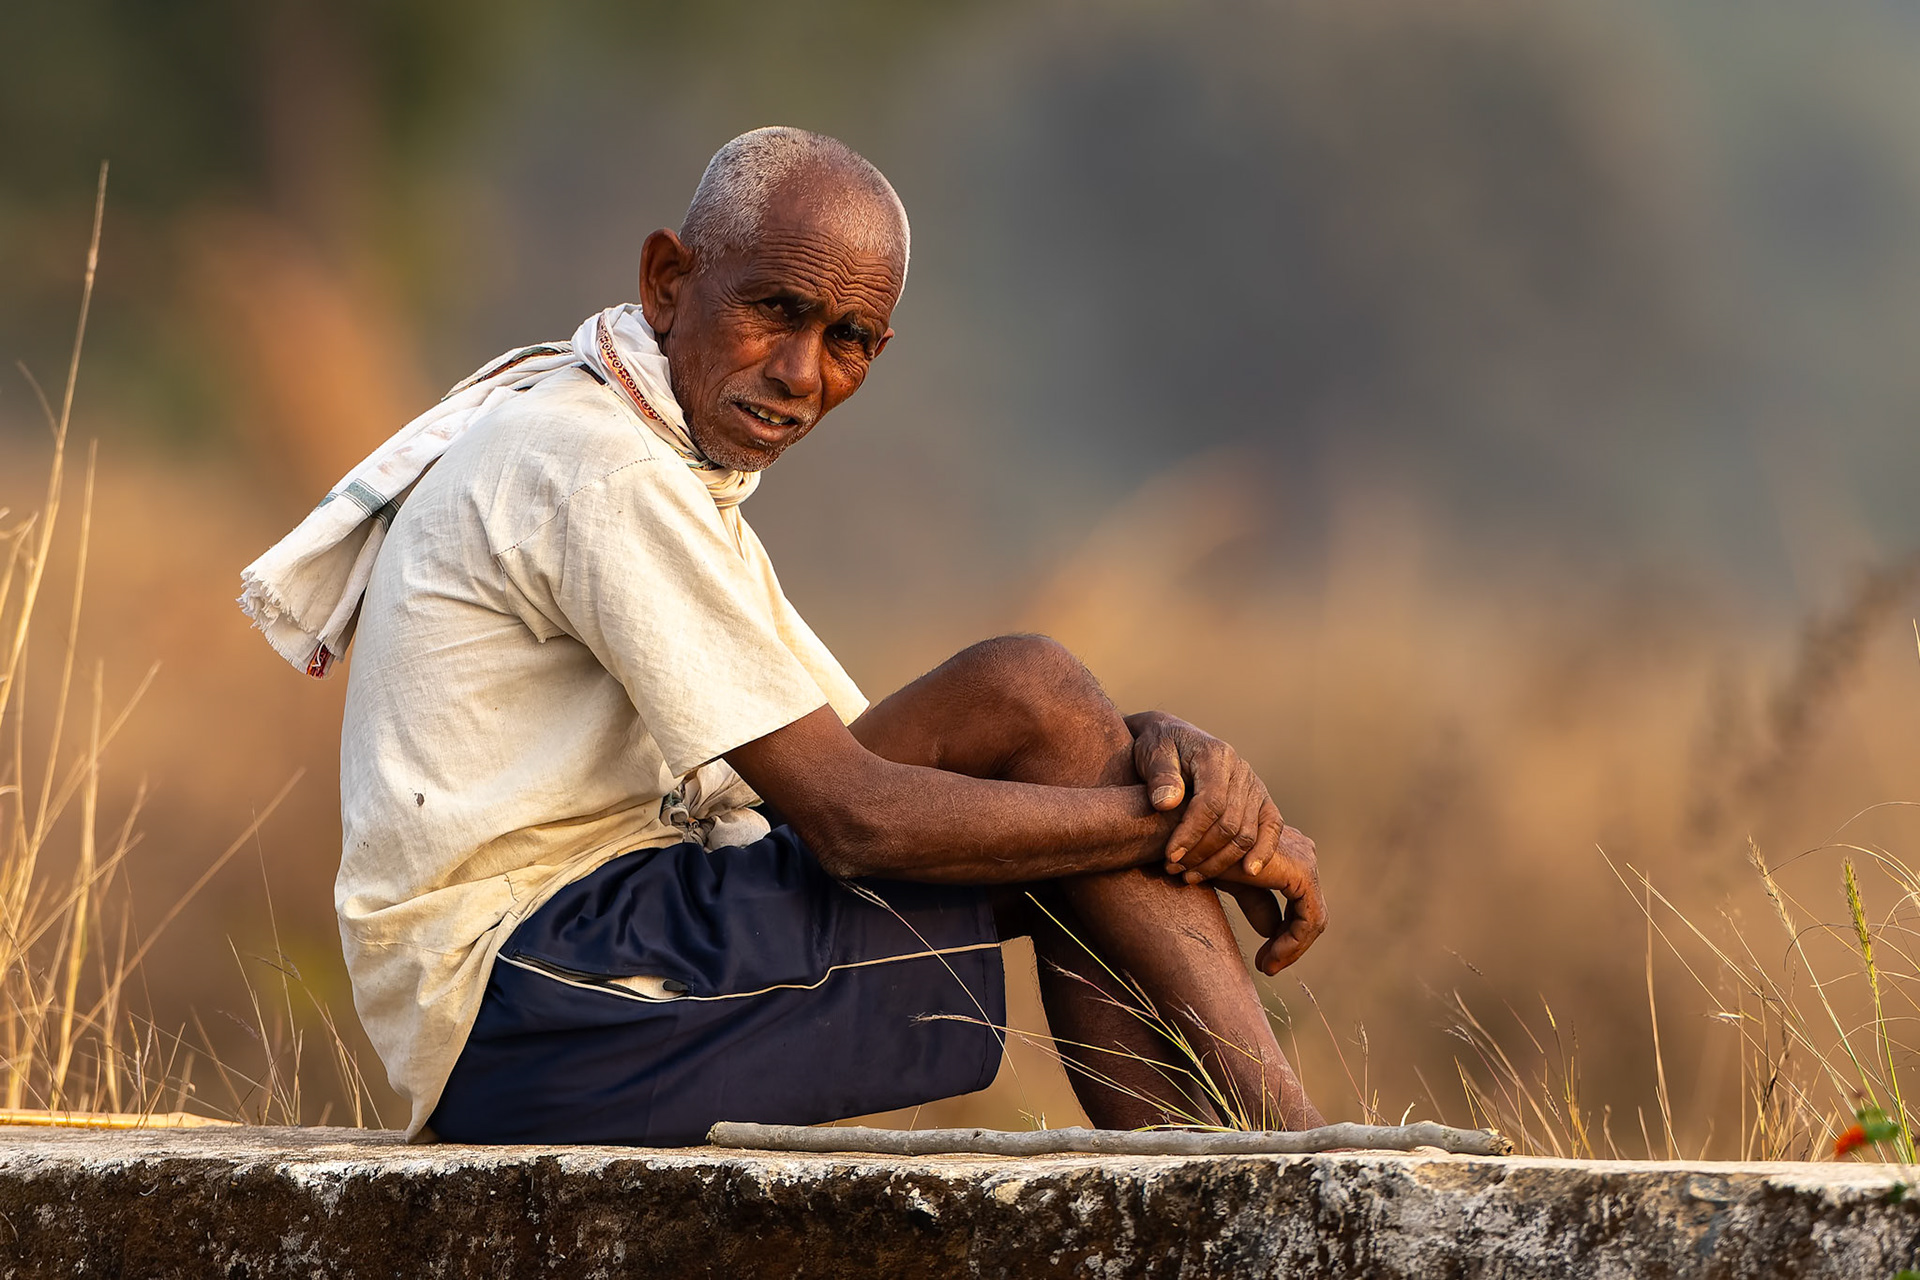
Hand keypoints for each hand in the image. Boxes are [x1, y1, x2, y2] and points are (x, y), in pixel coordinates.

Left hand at [1126, 711, 1280, 881]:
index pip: (1211, 803)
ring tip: (1190, 875)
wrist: (1173, 740)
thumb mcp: (1151, 753)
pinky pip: (1272, 828)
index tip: (1169, 856)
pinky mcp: (1261, 801)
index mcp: (1216, 756)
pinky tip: (1248, 873)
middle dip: (1201, 853)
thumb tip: (1166, 803)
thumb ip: (1159, 776)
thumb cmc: (1158, 747)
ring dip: (1220, 861)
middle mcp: (1242, 770)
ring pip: (1247, 833)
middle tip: (1174, 869)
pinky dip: (1263, 851)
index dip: (1191, 834)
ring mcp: (1255, 786)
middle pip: (1230, 823)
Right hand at [1214, 824, 1327, 974]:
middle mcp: (1304, 852)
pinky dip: (1294, 941)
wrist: (1192, 841)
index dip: (1287, 936)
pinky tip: (1272, 957)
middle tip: (1267, 967)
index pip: (1301, 904)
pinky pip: (1309, 918)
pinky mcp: (1302, 873)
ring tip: (1267, 965)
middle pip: (1310, 912)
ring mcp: (1306, 860)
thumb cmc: (1205, 853)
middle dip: (1291, 945)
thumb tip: (1272, 930)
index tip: (1264, 960)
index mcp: (1290, 853)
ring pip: (1313, 918)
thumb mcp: (1237, 883)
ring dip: (1292, 948)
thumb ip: (1257, 903)